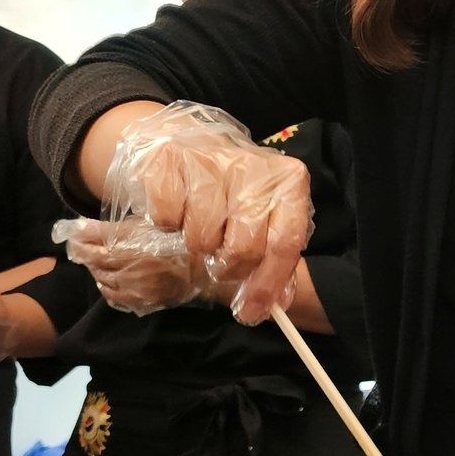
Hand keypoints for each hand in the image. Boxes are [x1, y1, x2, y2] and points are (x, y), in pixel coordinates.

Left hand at [52, 217, 244, 314]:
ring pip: (101, 281)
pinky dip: (109, 286)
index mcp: (130, 248)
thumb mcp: (149, 223)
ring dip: (99, 270)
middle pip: (93, 264)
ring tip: (106, 259)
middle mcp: (129, 272)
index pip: (89, 247)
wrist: (211, 267)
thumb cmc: (183, 239)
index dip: (79, 240)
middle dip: (88, 253)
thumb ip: (114, 227)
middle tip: (91, 243)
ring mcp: (135, 291)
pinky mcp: (142, 303)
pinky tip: (116, 277)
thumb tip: (78, 227)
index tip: (75, 234)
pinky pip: (114, 296)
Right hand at [103, 101, 312, 322]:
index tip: (251, 311)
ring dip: (197, 245)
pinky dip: (167, 224)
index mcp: (289, 181)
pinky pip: (165, 216)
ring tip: (200, 230)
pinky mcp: (169, 157)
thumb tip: (272, 304)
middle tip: (220, 262)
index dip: (268, 283)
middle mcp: (254, 166)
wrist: (190, 144)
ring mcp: (211, 158)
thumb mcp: (264, 220)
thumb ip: (274, 262)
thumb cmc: (233, 193)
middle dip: (229, 267)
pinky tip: (177, 210)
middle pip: (243, 246)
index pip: (285, 242)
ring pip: (201, 235)